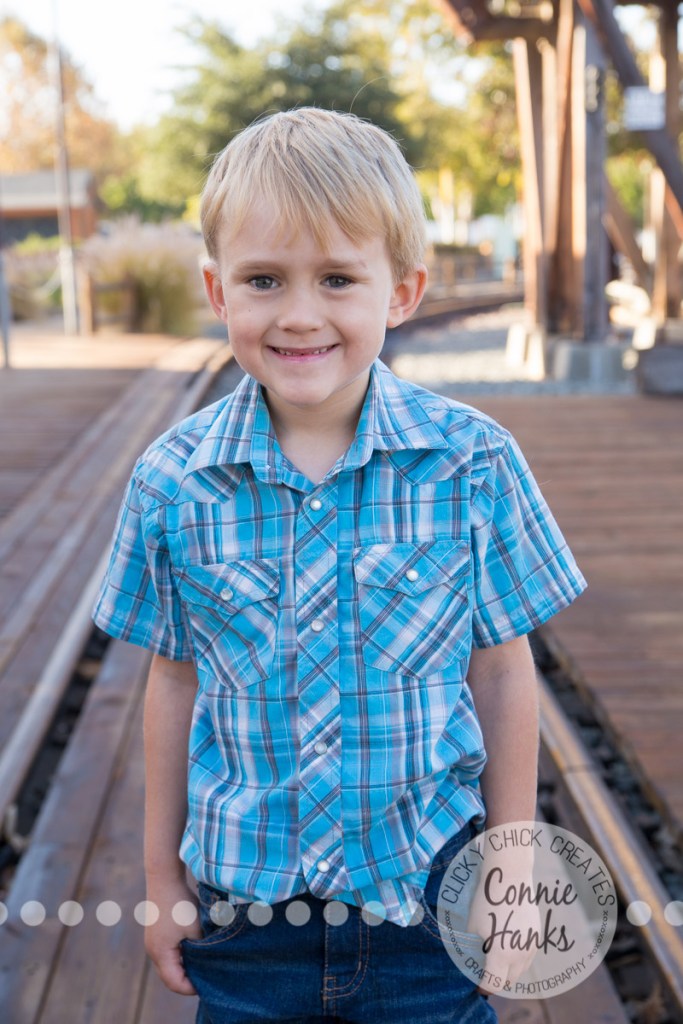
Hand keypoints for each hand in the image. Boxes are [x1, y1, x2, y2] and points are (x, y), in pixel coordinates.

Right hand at [144, 878, 202, 994]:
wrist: (164, 879)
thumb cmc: (180, 904)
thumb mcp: (196, 929)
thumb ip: (202, 949)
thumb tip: (210, 961)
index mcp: (161, 954)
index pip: (175, 983)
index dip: (191, 988)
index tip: (208, 985)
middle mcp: (153, 952)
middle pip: (170, 977)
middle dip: (188, 980)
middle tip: (207, 978)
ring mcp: (152, 943)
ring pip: (169, 965)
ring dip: (184, 967)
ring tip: (203, 965)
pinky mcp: (156, 934)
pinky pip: (168, 953)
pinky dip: (180, 956)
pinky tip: (194, 949)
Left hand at [466, 857, 539, 993]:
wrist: (510, 877)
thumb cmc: (487, 900)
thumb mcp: (473, 925)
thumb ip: (474, 946)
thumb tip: (473, 957)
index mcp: (501, 954)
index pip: (494, 984)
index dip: (483, 988)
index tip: (476, 986)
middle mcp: (519, 954)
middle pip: (509, 981)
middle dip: (496, 981)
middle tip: (484, 973)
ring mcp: (531, 946)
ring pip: (520, 970)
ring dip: (508, 971)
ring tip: (495, 960)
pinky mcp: (537, 936)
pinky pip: (528, 957)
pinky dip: (518, 959)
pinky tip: (508, 948)